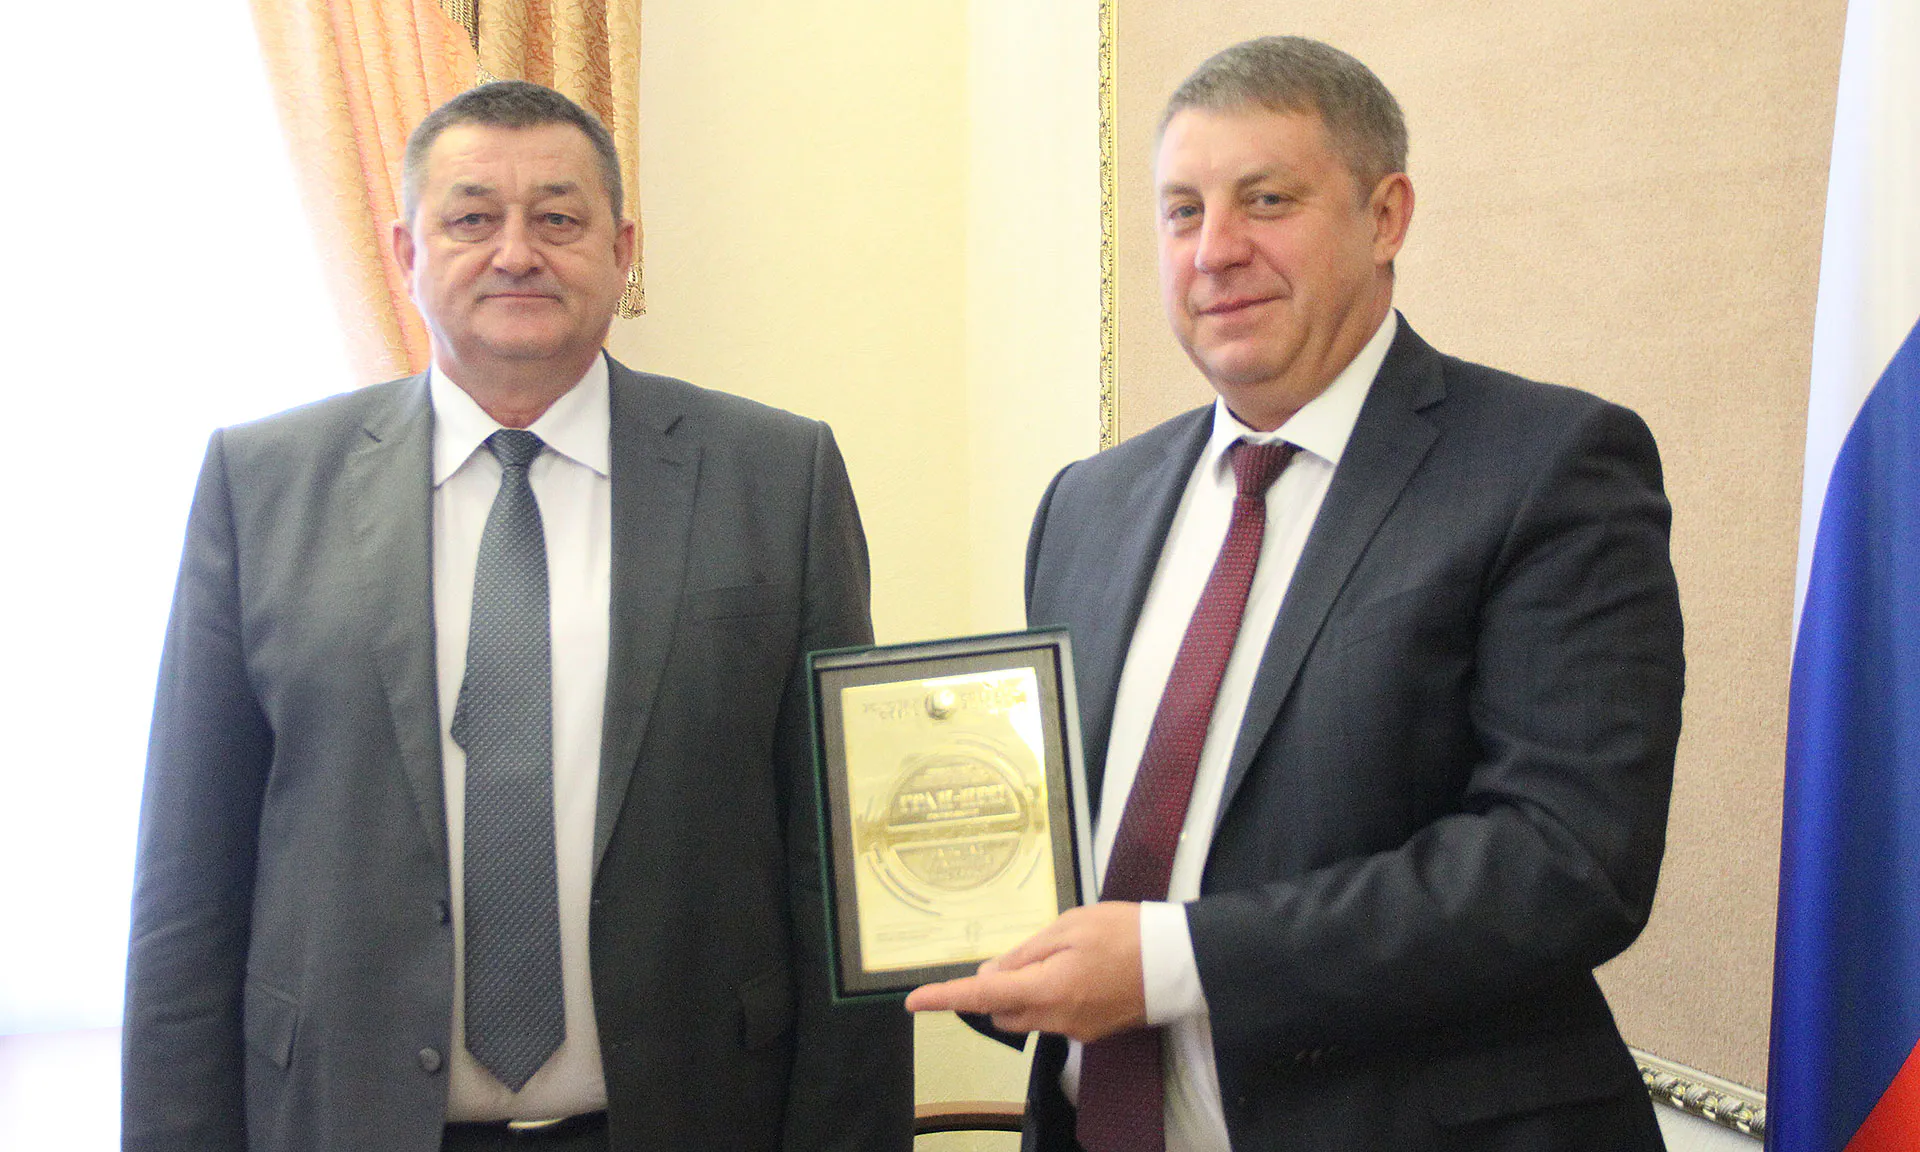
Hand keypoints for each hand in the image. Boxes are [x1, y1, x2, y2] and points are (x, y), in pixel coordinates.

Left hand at [903, 902, 1146, 1042]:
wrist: (1180, 961)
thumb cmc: (1125, 932)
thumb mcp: (1069, 926)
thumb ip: (1026, 953)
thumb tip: (992, 975)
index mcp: (1048, 988)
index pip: (982, 996)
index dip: (945, 998)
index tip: (914, 1001)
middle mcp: (1059, 1017)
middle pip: (1003, 1011)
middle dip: (996, 990)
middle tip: (1017, 956)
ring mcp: (1078, 1029)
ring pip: (1028, 1017)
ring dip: (1023, 994)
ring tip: (1054, 958)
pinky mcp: (1094, 1031)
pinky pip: (1056, 1018)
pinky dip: (1050, 998)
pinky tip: (1077, 971)